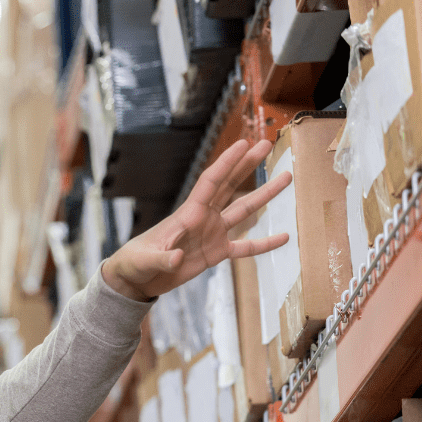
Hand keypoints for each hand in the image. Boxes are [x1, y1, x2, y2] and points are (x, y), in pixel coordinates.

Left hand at [102, 138, 292, 300]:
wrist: (137, 277)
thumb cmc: (136, 262)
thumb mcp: (146, 260)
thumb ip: (163, 258)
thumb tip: (178, 258)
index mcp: (187, 213)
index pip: (211, 182)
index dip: (227, 163)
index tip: (243, 144)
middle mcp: (203, 218)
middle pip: (230, 185)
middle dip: (247, 164)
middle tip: (266, 143)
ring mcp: (212, 234)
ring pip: (244, 210)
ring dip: (264, 194)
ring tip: (285, 177)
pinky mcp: (216, 253)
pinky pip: (245, 247)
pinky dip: (264, 243)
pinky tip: (284, 237)